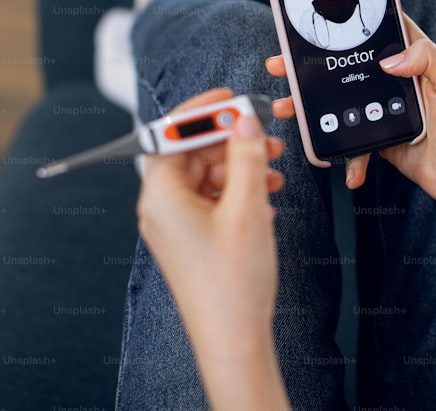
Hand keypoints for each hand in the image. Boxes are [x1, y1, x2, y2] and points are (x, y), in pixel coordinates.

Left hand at [135, 88, 285, 336]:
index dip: (200, 112)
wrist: (233, 337)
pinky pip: (213, 199)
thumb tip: (246, 121)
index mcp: (161, 196)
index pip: (170, 135)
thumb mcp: (247, 209)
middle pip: (192, 153)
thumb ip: (247, 157)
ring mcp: (177, 224)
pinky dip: (239, 190)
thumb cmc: (231, 282)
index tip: (230, 99)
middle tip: (265, 133)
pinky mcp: (193, 238)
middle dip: (229, 141)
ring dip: (240, 166)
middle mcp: (162, 207)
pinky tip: (266, 195)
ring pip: (207, 176)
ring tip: (274, 168)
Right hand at [266, 15, 435, 207]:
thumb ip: (427, 59)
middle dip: (310, 65)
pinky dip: (345, 157)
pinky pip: (351, 143)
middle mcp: (394, 80)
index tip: (317, 18)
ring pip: (338, 102)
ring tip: (285, 107)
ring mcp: (381, 110)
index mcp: (413, 59)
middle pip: (346, 65)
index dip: (349, 22)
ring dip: (310, 107)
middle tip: (281, 64)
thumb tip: (389, 59)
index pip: (378, 31)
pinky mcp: (376, 138)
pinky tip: (345, 167)